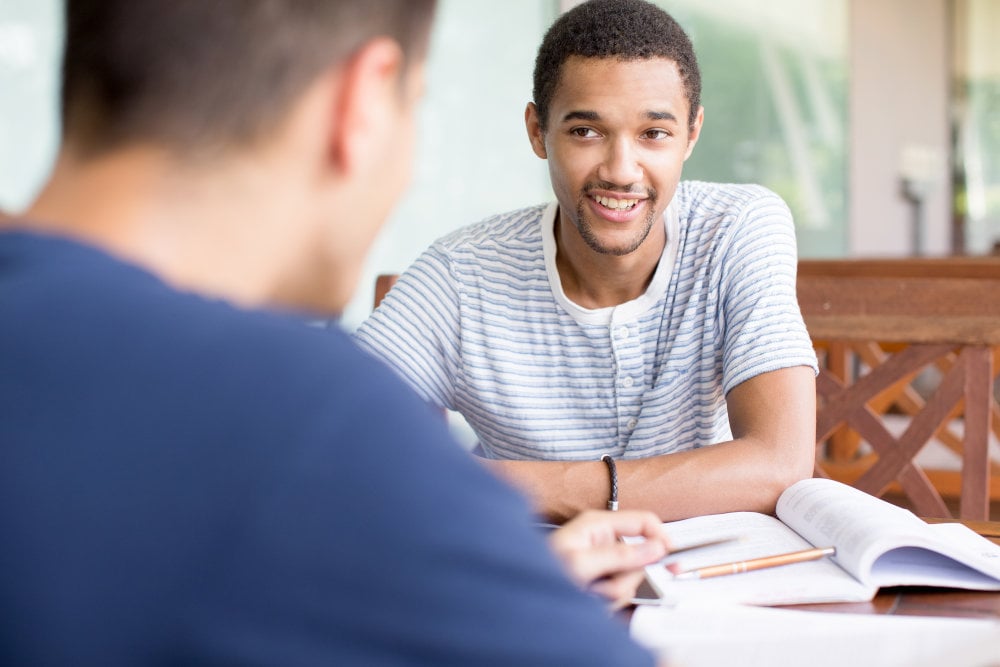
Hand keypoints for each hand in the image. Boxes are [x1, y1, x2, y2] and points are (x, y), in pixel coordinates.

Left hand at [549, 510, 670, 608]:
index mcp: (598, 523)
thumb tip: (654, 547)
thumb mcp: (582, 562)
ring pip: (630, 578)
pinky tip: (589, 596)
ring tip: (590, 591)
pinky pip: (619, 591)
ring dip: (613, 591)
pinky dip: (606, 599)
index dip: (661, 537)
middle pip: (640, 557)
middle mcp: (602, 539)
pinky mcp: (600, 578)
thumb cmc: (542, 568)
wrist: (522, 594)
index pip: (644, 520)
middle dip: (625, 576)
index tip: (670, 556)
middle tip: (605, 583)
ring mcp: (602, 560)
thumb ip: (619, 555)